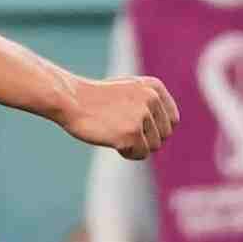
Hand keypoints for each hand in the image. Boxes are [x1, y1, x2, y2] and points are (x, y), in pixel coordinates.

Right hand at [60, 74, 174, 159]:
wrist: (70, 99)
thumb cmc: (95, 98)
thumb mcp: (128, 90)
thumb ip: (150, 103)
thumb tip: (170, 128)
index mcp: (154, 87)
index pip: (172, 121)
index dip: (155, 130)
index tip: (136, 128)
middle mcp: (151, 99)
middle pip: (164, 135)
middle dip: (146, 139)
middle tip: (122, 132)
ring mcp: (141, 117)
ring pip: (153, 146)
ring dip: (136, 146)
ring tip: (115, 135)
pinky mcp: (130, 134)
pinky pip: (140, 154)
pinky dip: (127, 153)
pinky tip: (112, 142)